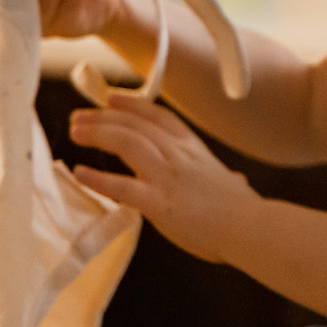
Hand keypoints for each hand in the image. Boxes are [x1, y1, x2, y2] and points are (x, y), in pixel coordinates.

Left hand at [66, 93, 264, 262]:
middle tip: (79, 117)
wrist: (252, 228)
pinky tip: (79, 172)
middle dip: (103, 116)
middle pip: (135, 123)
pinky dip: (98, 178)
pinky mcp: (159, 203)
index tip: (111, 97)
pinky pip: (122, 186)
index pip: (158, 116)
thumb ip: (226, 180)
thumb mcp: (233, 185)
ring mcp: (167, 176)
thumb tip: (238, 184)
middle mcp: (178, 155)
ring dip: (97, 134)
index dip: (131, 103)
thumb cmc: (244, 213)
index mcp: (193, 148)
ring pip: (126, 142)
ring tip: (75, 132)